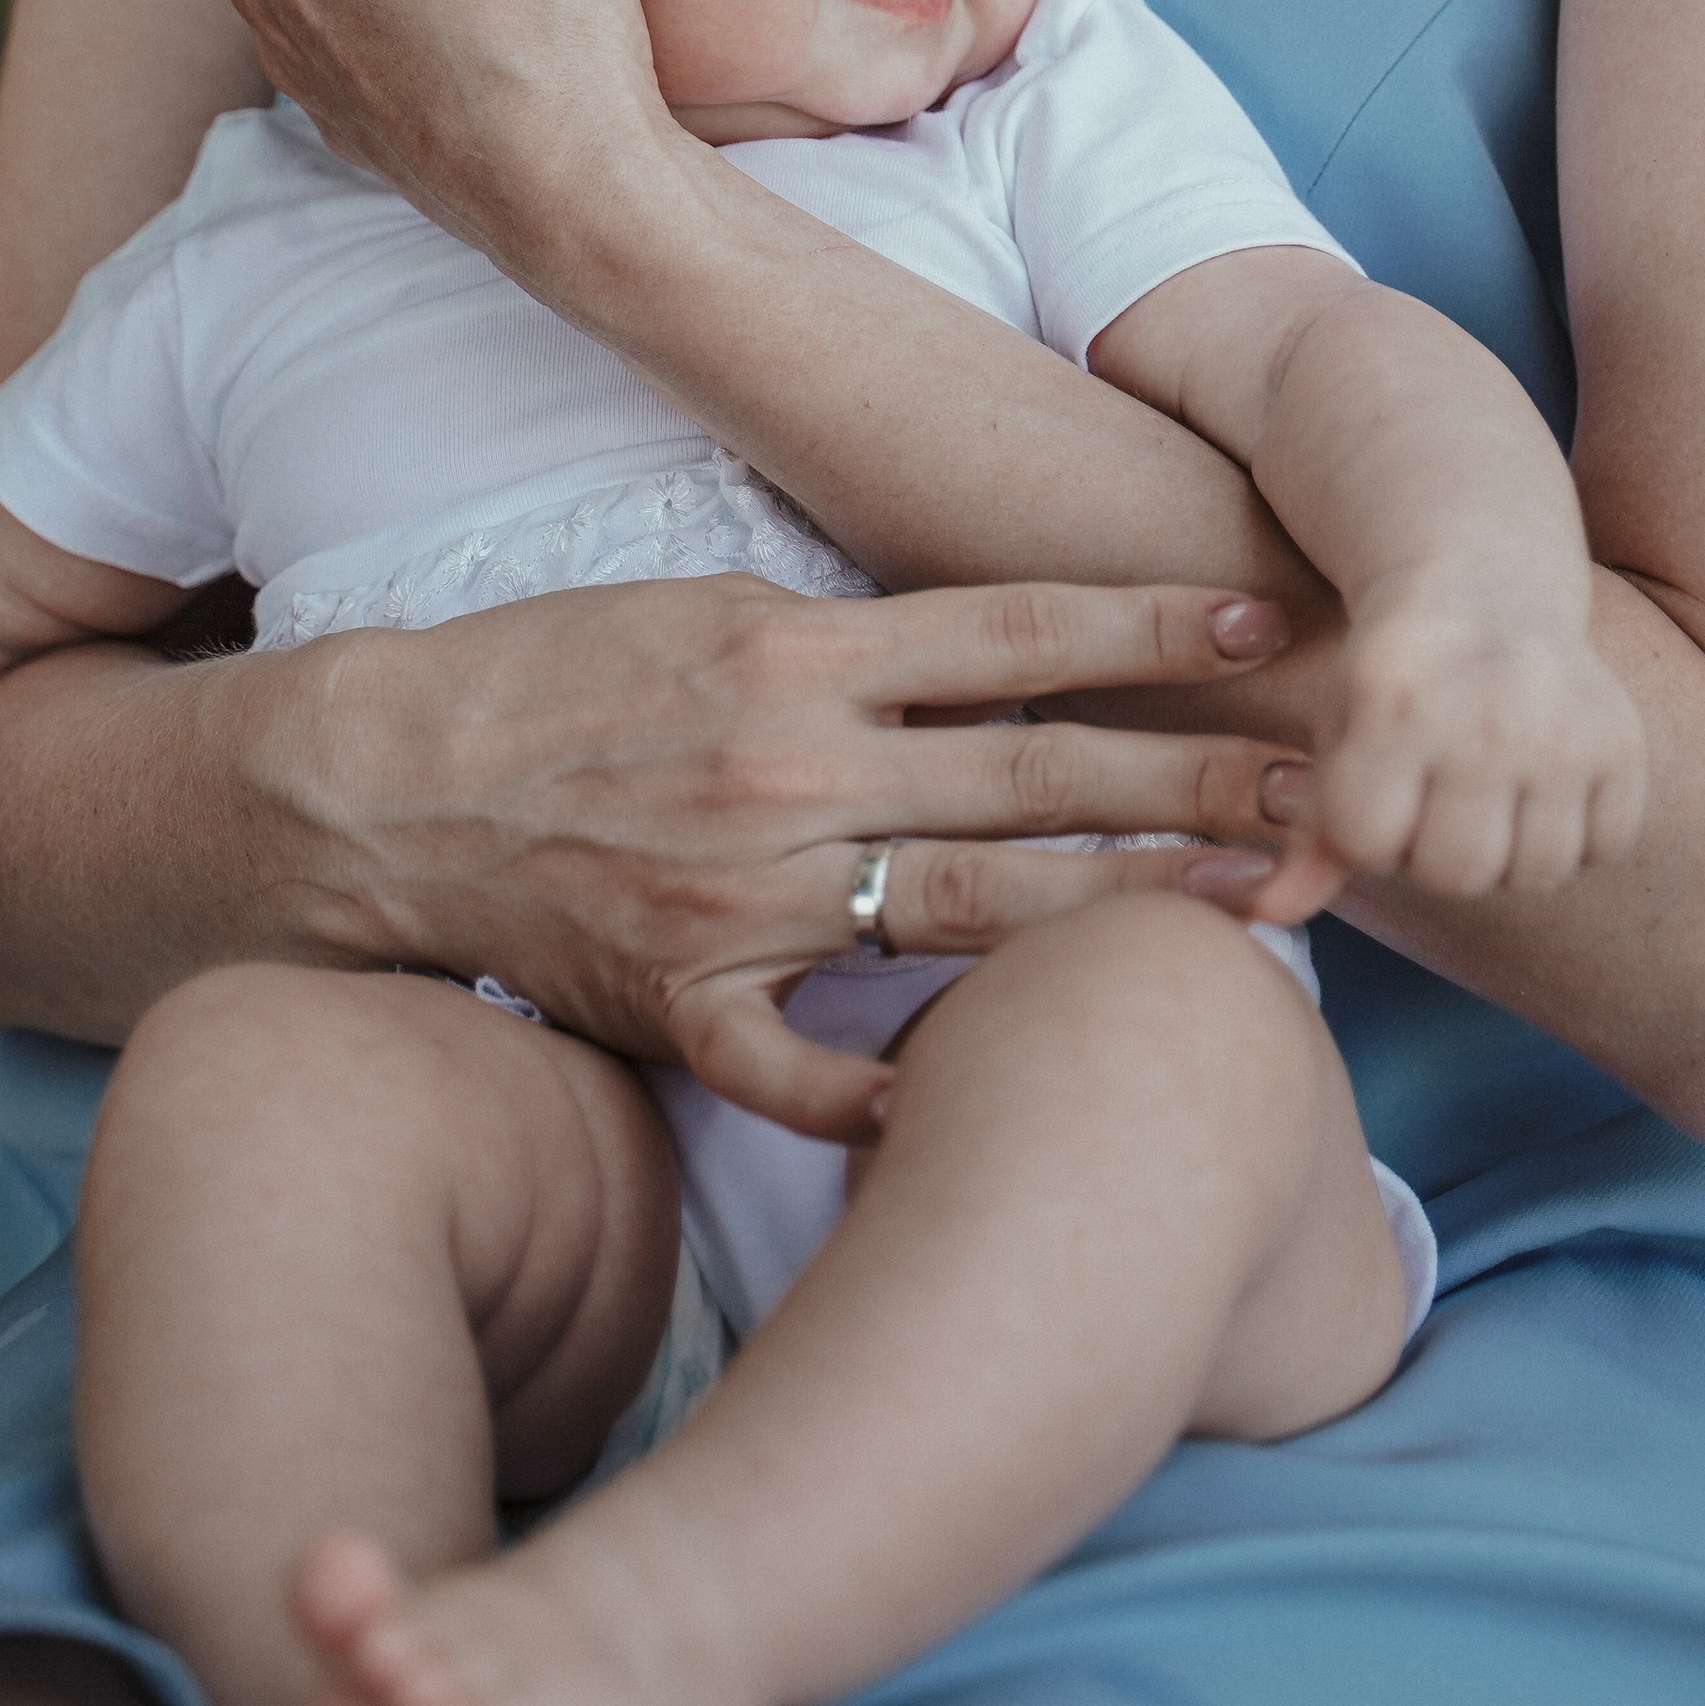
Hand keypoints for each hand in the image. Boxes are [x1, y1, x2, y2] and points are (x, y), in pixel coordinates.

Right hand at [269, 573, 1306, 1139]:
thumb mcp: (700, 600)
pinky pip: (811, 1069)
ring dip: (1119, 907)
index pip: (1012, 630)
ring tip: (1248, 907)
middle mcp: (792, 763)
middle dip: (1191, 778)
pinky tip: (994, 1105)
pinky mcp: (689, 1000)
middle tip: (1320, 787)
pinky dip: (894, 1094)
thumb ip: (846, 637)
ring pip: (973, 907)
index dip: (1147, 627)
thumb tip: (988, 645)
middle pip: (1033, 772)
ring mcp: (748, 891)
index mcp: (795, 645)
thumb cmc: (546, 670)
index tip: (1264, 625)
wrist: (383, 779)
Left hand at [1249, 575, 1649, 916]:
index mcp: (1393, 704)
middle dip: (1437, 855)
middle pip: (1458, 874)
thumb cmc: (1394, 681)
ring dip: (1509, 850)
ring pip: (1536, 872)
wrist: (1486, 585)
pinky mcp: (1623, 741)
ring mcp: (1562, 728)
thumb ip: (1310, 835)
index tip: (1379, 791)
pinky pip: (1603, 847)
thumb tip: (1266, 918)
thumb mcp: (1338, 735)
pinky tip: (1545, 781)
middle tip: (1437, 801)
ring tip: (1489, 793)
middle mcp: (1484, 713)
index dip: (1368, 833)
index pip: (1369, 845)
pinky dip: (1576, 833)